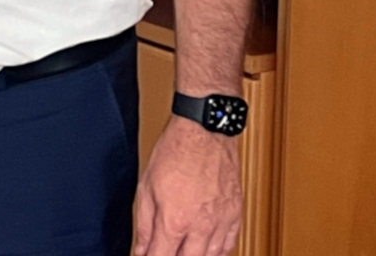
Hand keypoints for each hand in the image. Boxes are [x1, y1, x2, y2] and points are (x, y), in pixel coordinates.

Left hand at [134, 118, 242, 255]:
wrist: (204, 132)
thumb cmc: (175, 152)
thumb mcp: (146, 188)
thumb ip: (144, 224)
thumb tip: (140, 248)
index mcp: (175, 220)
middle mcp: (201, 226)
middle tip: (163, 250)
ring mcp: (221, 222)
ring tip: (181, 249)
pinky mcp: (235, 214)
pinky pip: (229, 245)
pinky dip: (217, 252)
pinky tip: (206, 249)